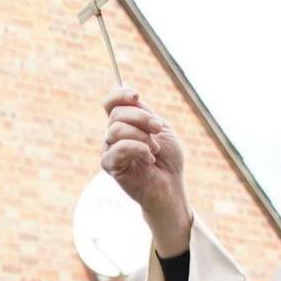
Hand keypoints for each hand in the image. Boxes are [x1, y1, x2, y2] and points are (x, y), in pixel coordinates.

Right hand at [102, 89, 192, 257]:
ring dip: (141, 137)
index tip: (136, 95)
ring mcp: (109, 150)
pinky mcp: (109, 166)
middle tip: (158, 130)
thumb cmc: (168, 160)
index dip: (119, 94)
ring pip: (116, 130)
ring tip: (154, 150)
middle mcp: (113, 136)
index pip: (111, 102)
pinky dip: (138, 150)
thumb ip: (144, 114)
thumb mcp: (161, 130)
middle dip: (142, 118)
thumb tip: (131, 97)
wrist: (170, 186)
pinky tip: (148, 159)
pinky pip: (117, 149)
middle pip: (116, 114)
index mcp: (125, 124)